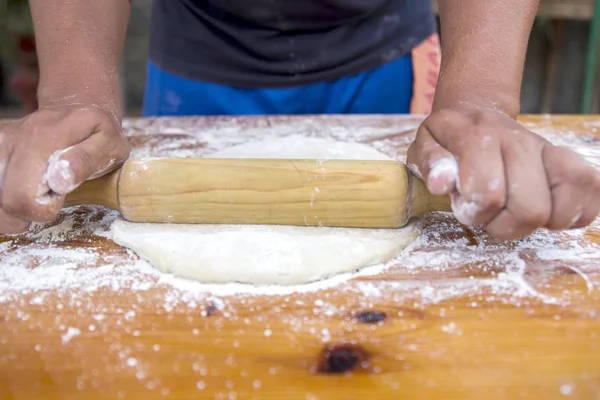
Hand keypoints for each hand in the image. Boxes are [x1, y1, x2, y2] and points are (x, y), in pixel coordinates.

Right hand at [0, 104, 129, 233]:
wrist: (76, 110)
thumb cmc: (97, 133)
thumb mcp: (108, 144)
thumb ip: (86, 161)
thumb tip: (59, 182)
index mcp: (40, 139)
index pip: (21, 196)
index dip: (42, 210)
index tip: (59, 196)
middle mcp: (10, 139)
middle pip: (4, 200)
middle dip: (27, 211)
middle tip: (49, 195)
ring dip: (13, 207)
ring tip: (37, 191)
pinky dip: (6, 198)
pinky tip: (22, 190)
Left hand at [407, 106, 599, 239]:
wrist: (477, 115)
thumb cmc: (448, 139)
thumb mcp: (424, 145)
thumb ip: (430, 164)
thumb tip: (442, 184)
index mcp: (479, 137)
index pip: (488, 194)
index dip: (473, 213)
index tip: (463, 206)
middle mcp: (519, 141)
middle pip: (530, 209)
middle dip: (503, 226)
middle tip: (487, 215)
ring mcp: (549, 150)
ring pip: (562, 208)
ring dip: (535, 224)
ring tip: (513, 213)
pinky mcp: (572, 161)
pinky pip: (591, 195)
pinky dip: (571, 214)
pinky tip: (545, 210)